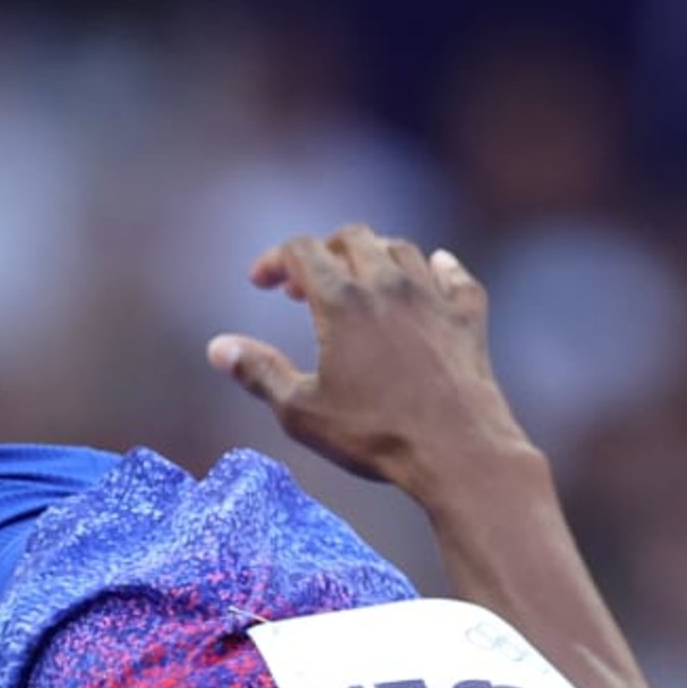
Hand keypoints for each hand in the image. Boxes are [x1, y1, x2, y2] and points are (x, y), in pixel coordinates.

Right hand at [209, 224, 534, 495]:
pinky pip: (453, 275)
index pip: (301, 250)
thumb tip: (218, 347)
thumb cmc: (375, 434)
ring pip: (400, 249)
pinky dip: (436, 269)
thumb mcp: (302, 411)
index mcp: (343, 302)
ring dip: (372, 256)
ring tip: (357, 281)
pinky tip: (431, 274)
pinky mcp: (468, 316)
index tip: (261, 282)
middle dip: (322, 251)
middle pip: (352, 238)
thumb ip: (258, 372)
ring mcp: (434, 296)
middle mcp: (389, 284)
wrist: (458, 450)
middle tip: (302, 285)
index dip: (273, 260)